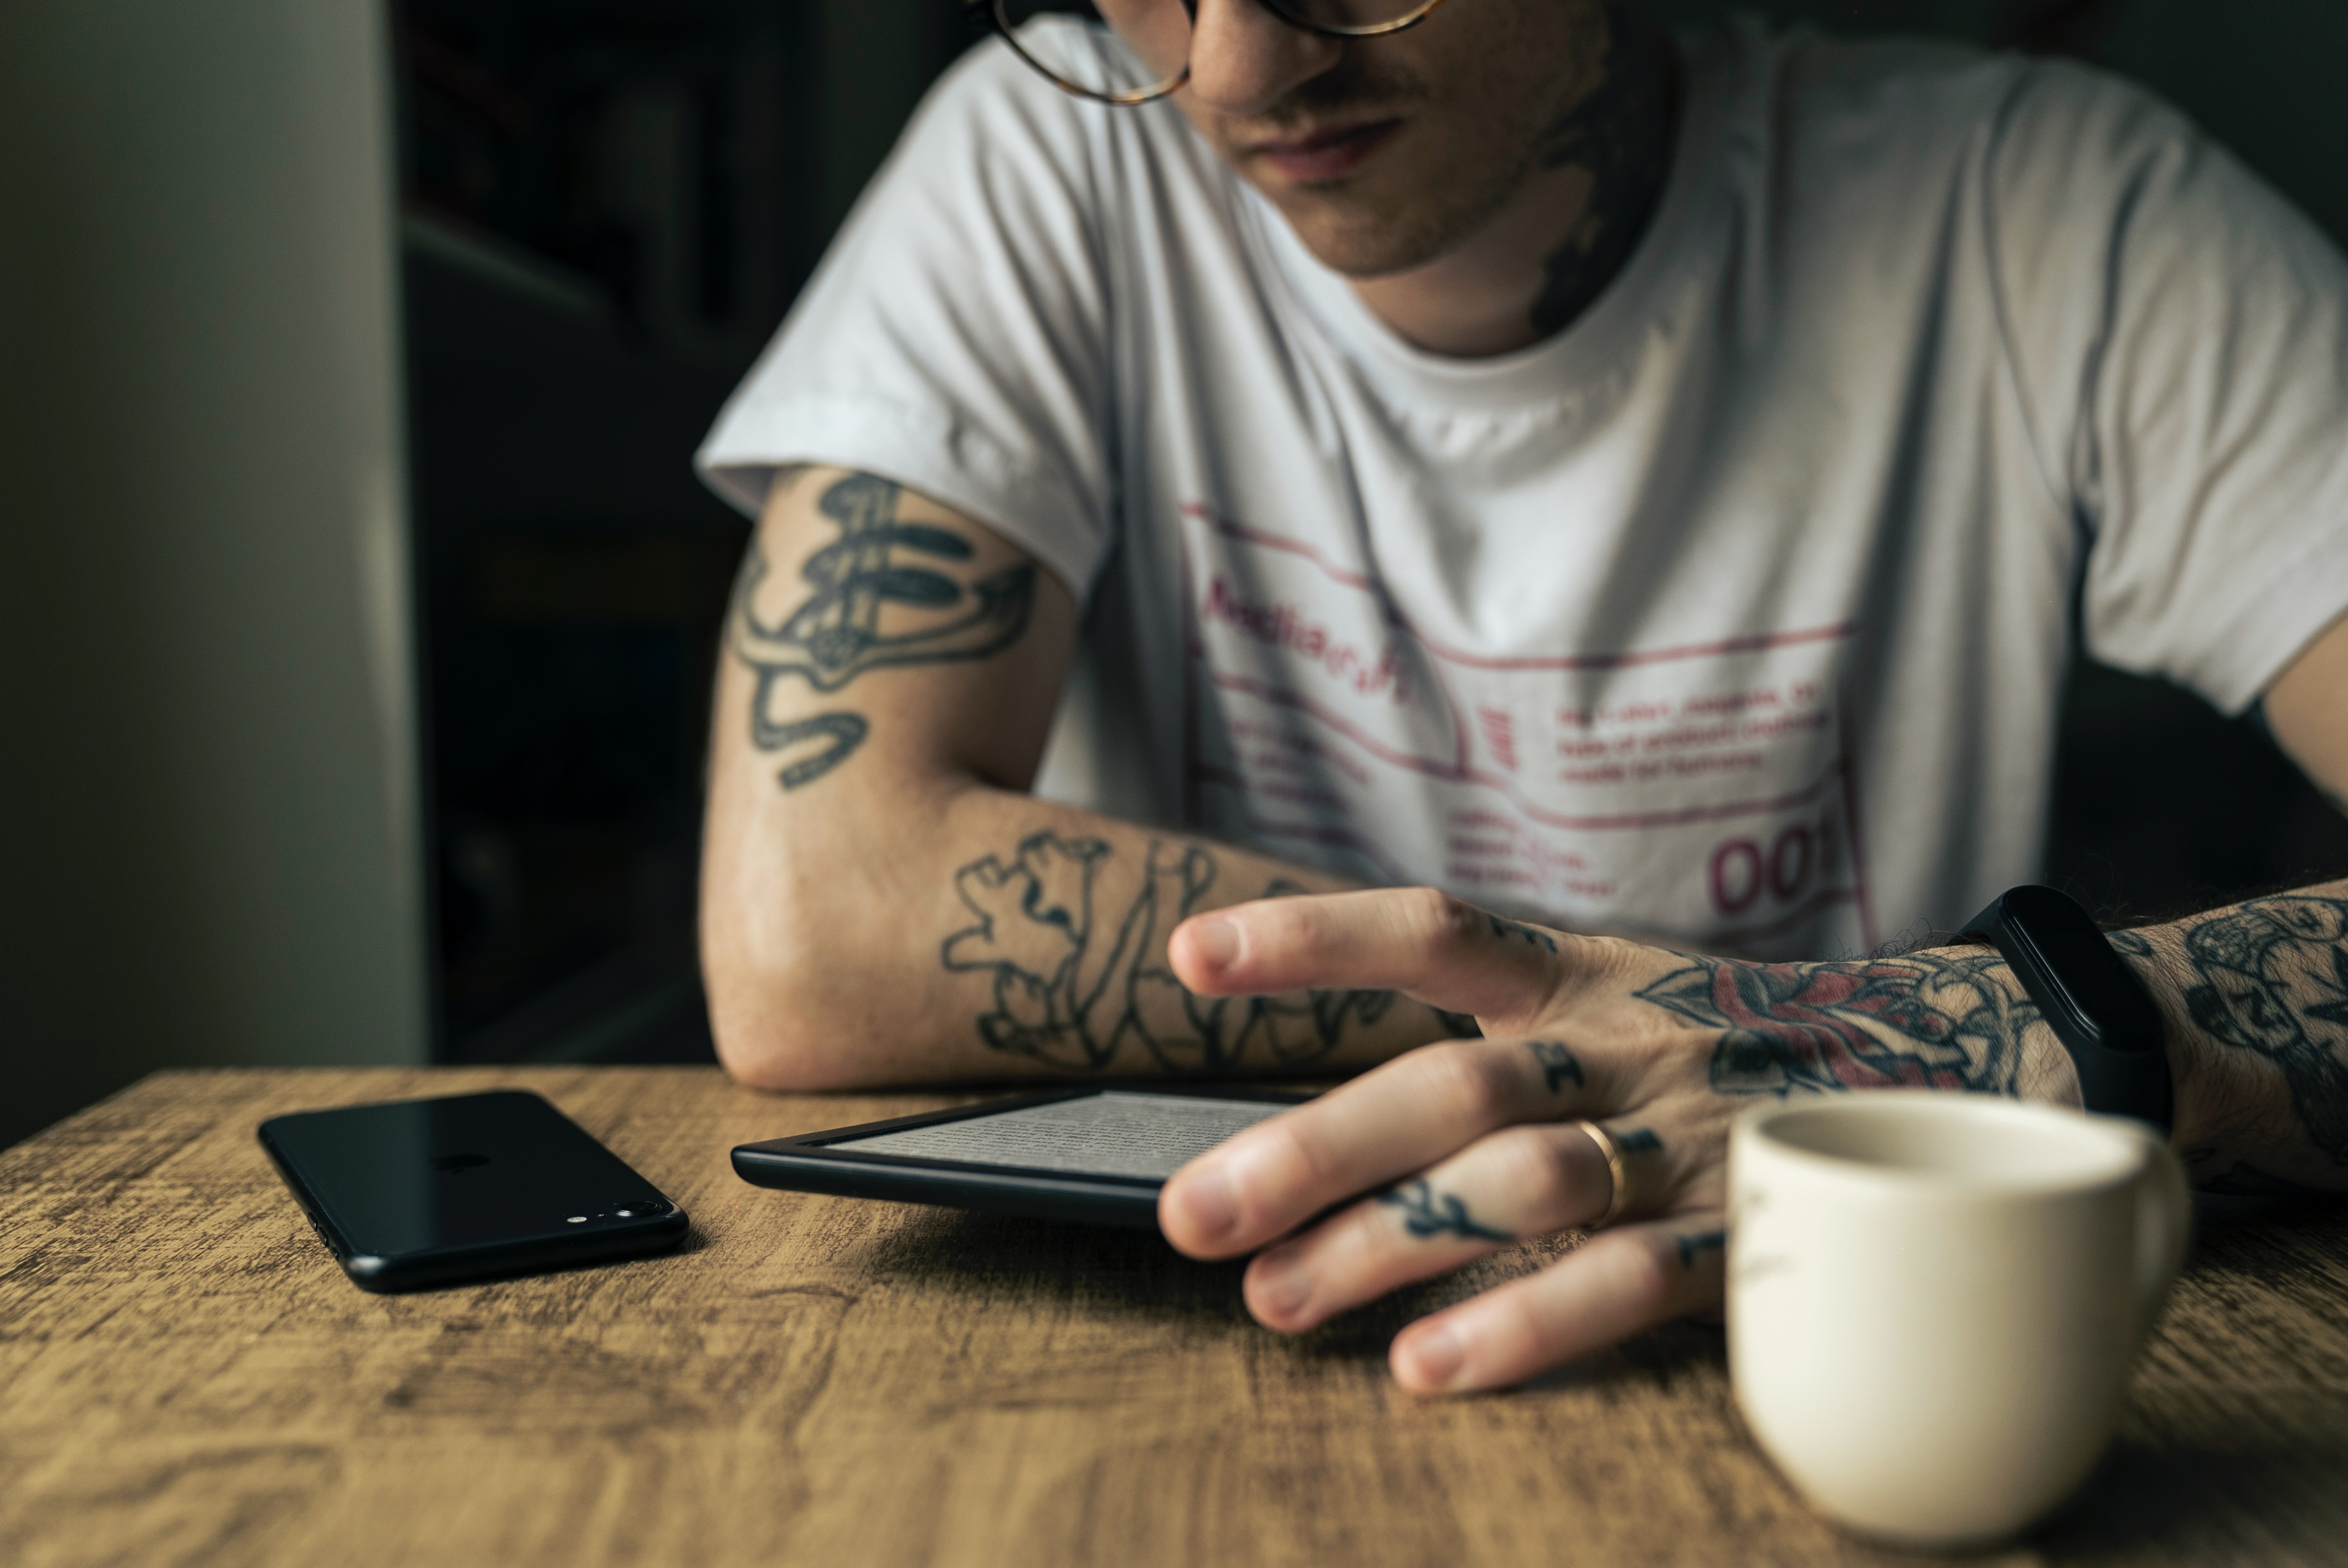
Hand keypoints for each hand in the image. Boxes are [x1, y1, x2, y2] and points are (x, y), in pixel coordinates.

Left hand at [1157, 889, 2073, 1392]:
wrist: (1960, 1065)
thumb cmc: (1729, 1051)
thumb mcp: (1617, 1007)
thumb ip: (1493, 1051)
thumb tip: (1312, 1140)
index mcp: (1584, 975)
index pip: (1434, 931)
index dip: (1312, 938)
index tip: (1186, 958)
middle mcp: (1631, 1044)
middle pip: (1455, 1084)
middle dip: (1310, 1149)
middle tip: (1192, 1216)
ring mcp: (1697, 1138)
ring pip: (1530, 1182)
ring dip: (1392, 1245)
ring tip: (1278, 1304)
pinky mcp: (1760, 1234)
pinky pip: (1636, 1281)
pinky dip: (1531, 1323)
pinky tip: (1432, 1369)